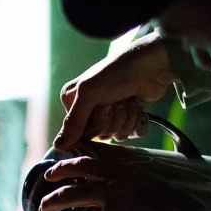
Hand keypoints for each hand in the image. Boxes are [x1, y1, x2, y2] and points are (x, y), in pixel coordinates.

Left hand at [39, 142, 204, 210]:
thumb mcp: (153, 191)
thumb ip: (130, 193)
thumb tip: (113, 206)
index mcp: (129, 169)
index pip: (99, 157)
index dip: (82, 156)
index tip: (71, 156)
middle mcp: (116, 179)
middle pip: (80, 167)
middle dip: (61, 170)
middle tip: (50, 175)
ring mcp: (109, 199)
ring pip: (72, 195)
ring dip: (53, 201)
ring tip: (44, 210)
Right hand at [54, 31, 175, 149]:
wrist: (152, 64)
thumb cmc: (117, 72)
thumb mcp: (89, 93)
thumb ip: (73, 122)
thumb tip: (58, 146)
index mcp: (72, 101)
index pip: (78, 132)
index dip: (93, 124)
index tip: (101, 106)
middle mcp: (89, 109)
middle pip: (99, 135)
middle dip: (112, 119)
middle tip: (116, 99)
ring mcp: (110, 114)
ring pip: (117, 135)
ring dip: (126, 117)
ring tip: (128, 99)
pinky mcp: (129, 117)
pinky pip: (132, 135)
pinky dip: (138, 122)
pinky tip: (139, 107)